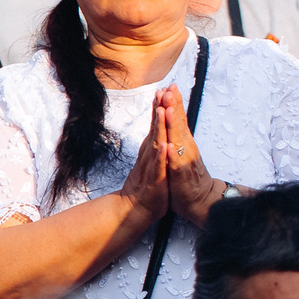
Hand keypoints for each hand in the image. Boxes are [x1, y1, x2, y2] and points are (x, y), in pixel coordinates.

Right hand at [121, 97, 173, 226]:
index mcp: (150, 150)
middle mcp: (149, 156)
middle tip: (162, 92)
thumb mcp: (151, 161)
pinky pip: (158, 168)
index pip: (155, 126)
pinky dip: (160, 156)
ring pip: (155, 144)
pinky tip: (163, 145)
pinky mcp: (155, 182)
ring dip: (158, 128)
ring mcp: (151, 168)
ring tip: (162, 110)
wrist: (135, 208)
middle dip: (159, 110)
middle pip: (155, 129)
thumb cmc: (146, 185)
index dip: (159, 108)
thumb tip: (154, 129)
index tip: (163, 89)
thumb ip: (152, 144)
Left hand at [153, 88, 222, 225]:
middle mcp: (186, 148)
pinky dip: (172, 155)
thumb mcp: (181, 152)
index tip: (169, 86)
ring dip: (173, 125)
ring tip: (167, 110)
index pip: (178, 119)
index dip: (174, 103)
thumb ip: (178, 136)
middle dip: (174, 106)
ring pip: (178, 140)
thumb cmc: (187, 176)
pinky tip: (169, 145)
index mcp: (183, 142)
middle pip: (179, 124)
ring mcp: (184, 161)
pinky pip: (177, 164)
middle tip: (170, 89)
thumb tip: (174, 118)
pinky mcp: (181, 176)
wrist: (200, 200)